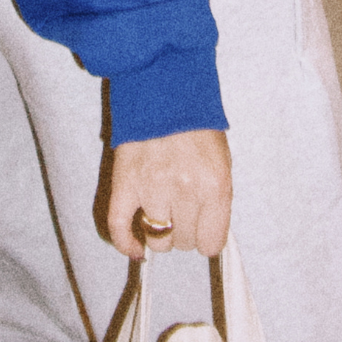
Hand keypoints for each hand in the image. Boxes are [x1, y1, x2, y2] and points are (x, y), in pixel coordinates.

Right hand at [107, 129, 231, 259]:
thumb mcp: (222, 163)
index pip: (210, 242)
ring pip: (158, 239)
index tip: (204, 234)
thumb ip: (216, 202)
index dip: (207, 240)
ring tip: (164, 218)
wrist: (166, 91)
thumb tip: (207, 236)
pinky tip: (135, 250)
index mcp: (214, 185)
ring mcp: (151, 188)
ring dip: (161, 234)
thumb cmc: (197, 127)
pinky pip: (119, 226)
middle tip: (184, 216)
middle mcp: (183, 190)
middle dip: (186, 233)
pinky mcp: (124, 183)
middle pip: (184, 242)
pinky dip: (126, 244)